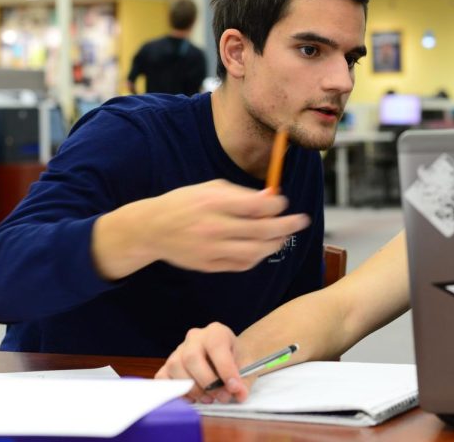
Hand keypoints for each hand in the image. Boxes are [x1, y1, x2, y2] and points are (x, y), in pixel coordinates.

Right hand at [94, 179, 310, 279]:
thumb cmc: (185, 203)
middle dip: (287, 226)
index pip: (257, 206)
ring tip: (284, 236)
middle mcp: (214, 227)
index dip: (277, 205)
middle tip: (301, 221)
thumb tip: (272, 198)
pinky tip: (264, 248)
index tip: (283, 203)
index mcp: (214, 203)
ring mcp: (212, 250)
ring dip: (275, 244)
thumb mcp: (211, 188)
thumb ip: (242, 194)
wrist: (152, 228)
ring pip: (256, 252)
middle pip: (262, 231)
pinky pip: (242, 264)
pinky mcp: (209, 265)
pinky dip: (258, 257)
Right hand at [155, 322, 248, 403]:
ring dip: (192, 389)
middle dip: (207, 383)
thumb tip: (239, 394)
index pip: (216, 347)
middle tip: (221, 397)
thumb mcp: (246, 366)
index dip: (225, 369)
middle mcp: (195, 337)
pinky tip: (192, 398)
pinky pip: (163, 378)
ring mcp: (179, 350)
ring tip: (209, 398)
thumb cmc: (237, 359)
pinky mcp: (168, 365)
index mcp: (216, 332)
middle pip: (191, 358)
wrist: (229, 356)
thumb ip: (243, 380)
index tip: (234, 387)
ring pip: (175, 367)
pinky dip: (175, 391)